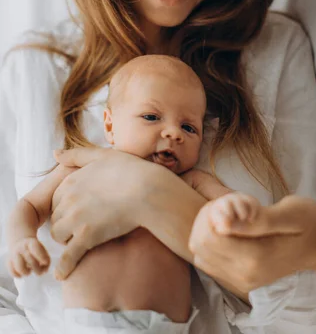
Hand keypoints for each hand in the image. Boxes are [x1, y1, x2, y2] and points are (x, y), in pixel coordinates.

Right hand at [8, 237, 49, 277]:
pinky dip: (18, 275)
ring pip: (20, 268)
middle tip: (39, 271)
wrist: (20, 243)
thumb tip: (45, 270)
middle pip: (30, 260)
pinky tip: (22, 273)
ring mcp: (13, 254)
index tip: (45, 263)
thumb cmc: (34, 250)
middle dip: (37, 268)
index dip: (42, 257)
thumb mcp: (42, 249)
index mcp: (31, 242)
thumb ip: (46, 259)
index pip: (36, 248)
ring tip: (29, 271)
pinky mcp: (8, 262)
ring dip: (26, 272)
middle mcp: (21, 248)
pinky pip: (13, 272)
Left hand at [50, 147, 153, 279]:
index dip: (66, 206)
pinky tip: (61, 274)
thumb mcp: (102, 156)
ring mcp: (77, 218)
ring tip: (81, 241)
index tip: (80, 210)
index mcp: (71, 179)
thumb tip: (55, 152)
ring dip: (67, 239)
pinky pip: (68, 256)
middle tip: (81, 227)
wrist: (149, 191)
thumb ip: (77, 154)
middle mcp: (69, 198)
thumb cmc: (131, 171)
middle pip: (56, 217)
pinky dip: (64, 267)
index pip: (56, 199)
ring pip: (58, 235)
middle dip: (65, 223)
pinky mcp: (87, 237)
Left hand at [189, 195, 315, 293]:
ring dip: (207, 229)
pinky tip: (229, 230)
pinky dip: (211, 241)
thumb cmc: (306, 222)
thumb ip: (256, 219)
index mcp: (256, 258)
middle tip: (231, 206)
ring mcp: (240, 281)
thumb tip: (222, 223)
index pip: (209, 235)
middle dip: (208, 218)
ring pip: (199, 252)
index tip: (233, 201)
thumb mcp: (289, 213)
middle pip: (200, 243)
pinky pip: (207, 260)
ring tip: (231, 217)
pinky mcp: (237, 281)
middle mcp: (244, 275)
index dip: (214, 211)